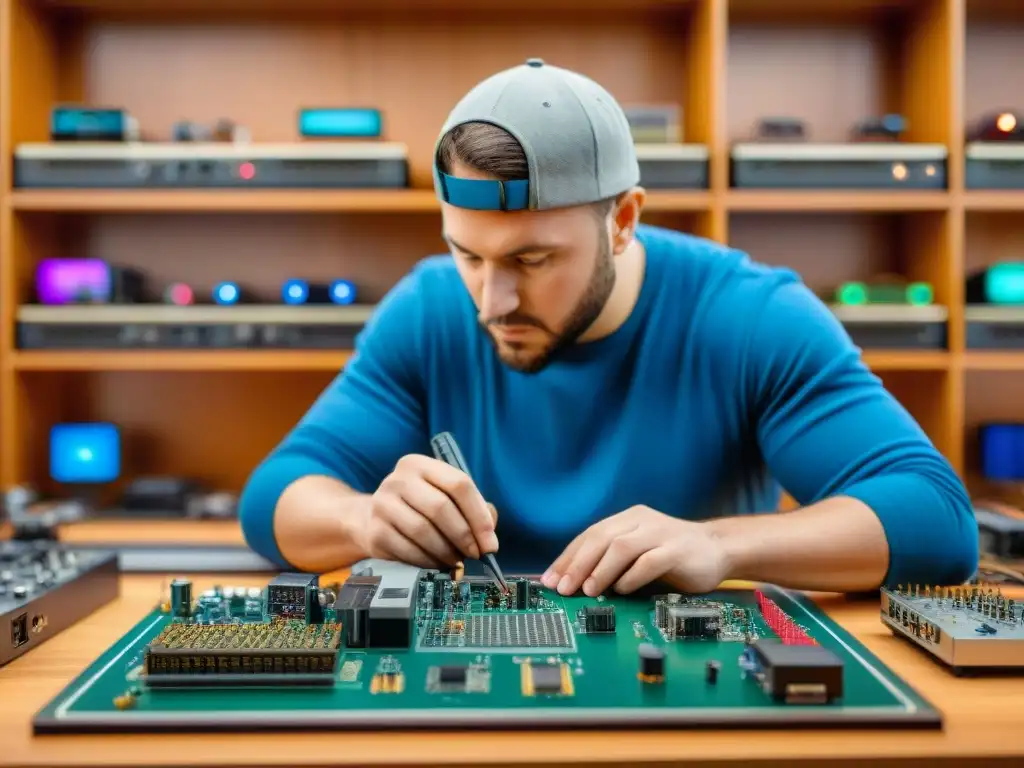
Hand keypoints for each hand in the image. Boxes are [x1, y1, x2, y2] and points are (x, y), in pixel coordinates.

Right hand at [361, 454, 498, 567]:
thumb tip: (488, 538)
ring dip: (447, 552)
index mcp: (420, 464)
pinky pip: (408, 550)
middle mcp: (398, 479)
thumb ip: (474, 510)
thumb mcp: (447, 498)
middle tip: (476, 554)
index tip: (490, 543)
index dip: (479, 516)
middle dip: (464, 536)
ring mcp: (383, 504)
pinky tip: (438, 564)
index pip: (459, 484)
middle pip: (441, 507)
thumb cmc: (421, 508)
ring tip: (458, 561)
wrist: (376, 519)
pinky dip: (429, 561)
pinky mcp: (375, 532)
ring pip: (424, 531)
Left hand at [540, 506, 729, 596]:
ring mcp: (661, 533)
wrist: (717, 549)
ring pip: (622, 547)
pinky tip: (622, 590)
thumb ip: (611, 560)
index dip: (568, 557)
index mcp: (628, 519)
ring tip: (589, 590)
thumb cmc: (671, 555)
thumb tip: (573, 582)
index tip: (551, 579)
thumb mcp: (638, 551)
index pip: (590, 535)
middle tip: (564, 587)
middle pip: (601, 538)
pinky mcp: (678, 550)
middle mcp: (642, 521)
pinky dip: (632, 576)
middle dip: (578, 564)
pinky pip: (649, 561)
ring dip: (601, 570)